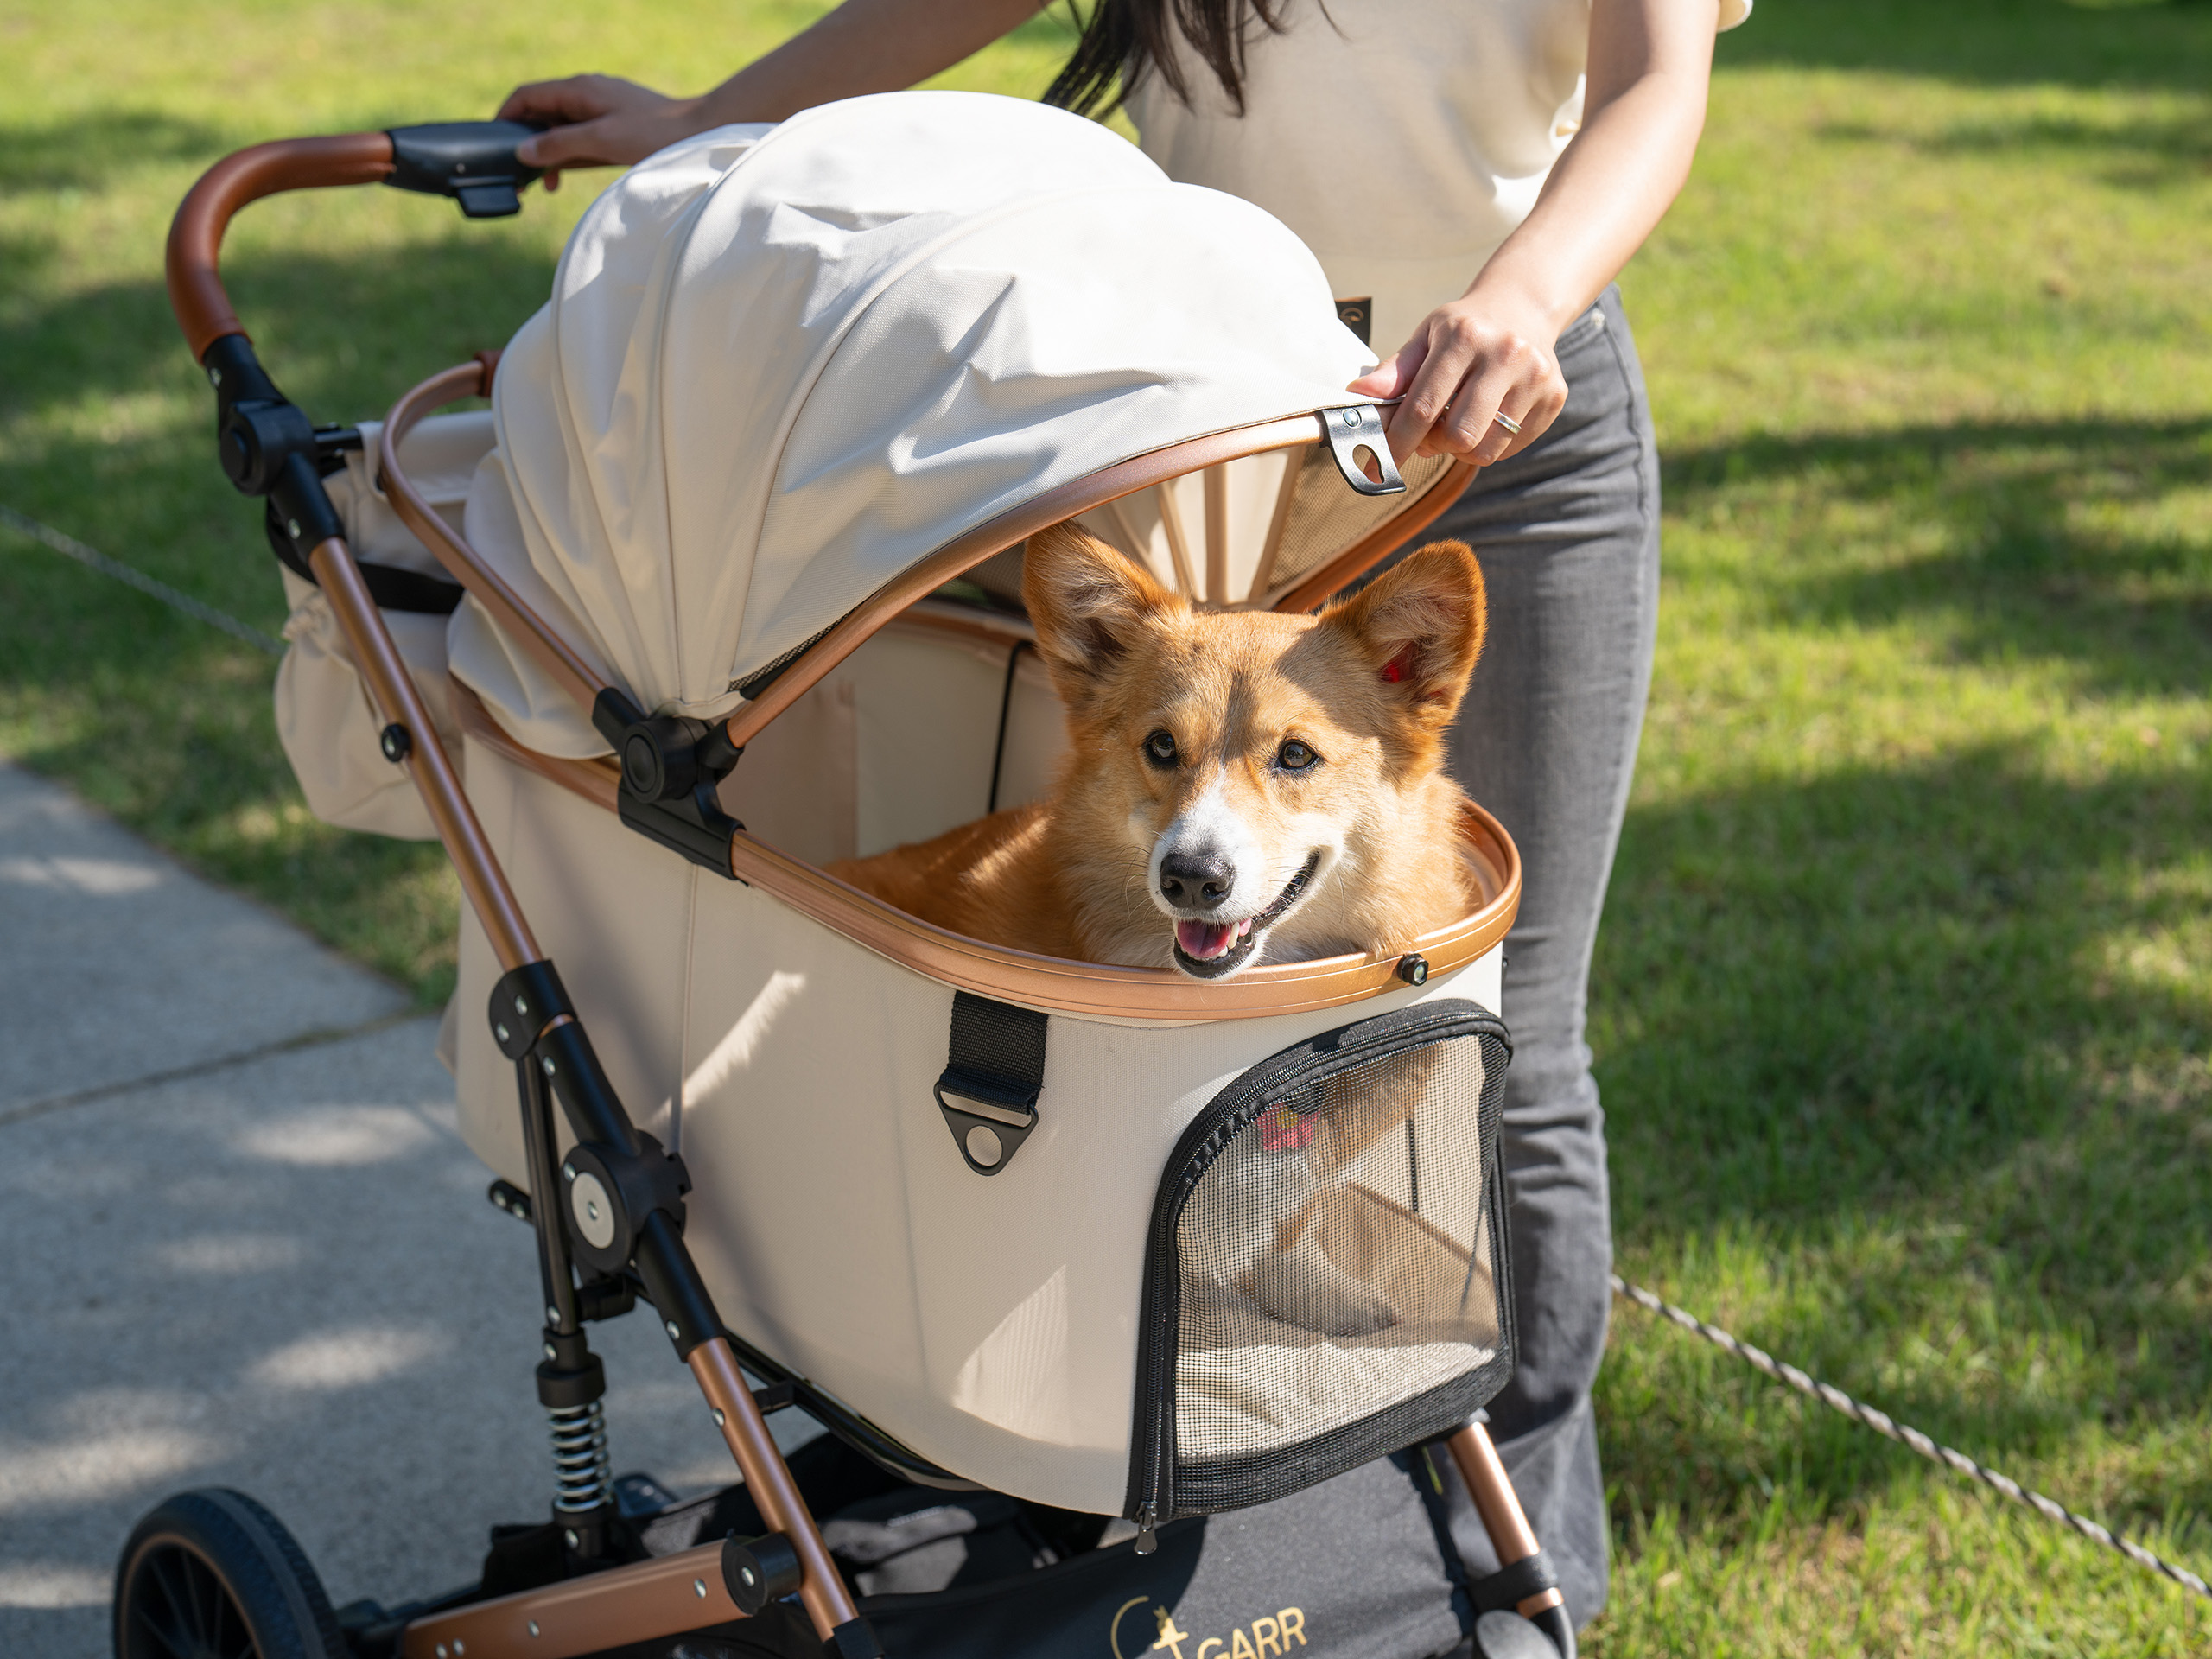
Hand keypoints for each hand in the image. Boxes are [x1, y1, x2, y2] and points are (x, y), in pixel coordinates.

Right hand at [497, 75, 713, 188]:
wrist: (699, 133)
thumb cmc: (654, 133)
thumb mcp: (601, 141)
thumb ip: (560, 145)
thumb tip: (524, 151)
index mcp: (579, 89)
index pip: (526, 96)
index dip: (505, 118)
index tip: (494, 145)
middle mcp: (586, 93)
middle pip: (540, 113)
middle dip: (525, 142)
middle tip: (519, 177)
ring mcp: (600, 107)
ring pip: (559, 128)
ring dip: (548, 154)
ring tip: (544, 185)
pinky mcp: (613, 123)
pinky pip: (579, 137)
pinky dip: (567, 155)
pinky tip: (566, 177)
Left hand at [1346, 294, 1569, 467]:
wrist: (1523, 309)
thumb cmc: (1464, 329)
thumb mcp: (1426, 337)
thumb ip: (1394, 371)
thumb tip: (1359, 394)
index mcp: (1465, 337)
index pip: (1424, 405)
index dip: (1399, 442)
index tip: (1379, 465)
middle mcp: (1506, 354)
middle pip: (1460, 435)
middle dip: (1436, 445)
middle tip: (1430, 435)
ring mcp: (1536, 376)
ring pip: (1487, 449)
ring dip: (1462, 449)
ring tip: (1459, 424)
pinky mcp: (1555, 396)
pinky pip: (1511, 448)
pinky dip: (1490, 445)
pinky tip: (1487, 417)